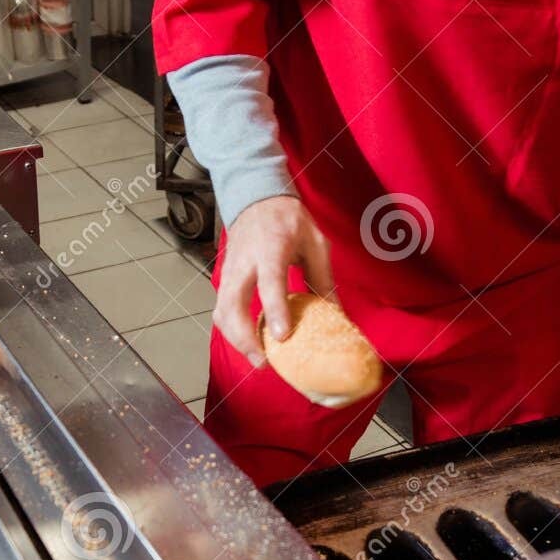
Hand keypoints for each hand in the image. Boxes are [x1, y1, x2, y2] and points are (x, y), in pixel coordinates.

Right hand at [214, 195, 335, 367]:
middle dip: (243, 337)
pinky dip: (232, 331)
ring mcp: (229, 271)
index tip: (281, 336)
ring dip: (235, 339)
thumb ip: (323, 278)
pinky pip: (221, 310)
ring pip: (221, 311)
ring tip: (257, 359)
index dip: (274, 310)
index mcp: (271, 247)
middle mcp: (244, 261)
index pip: (269, 281)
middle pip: (232, 304)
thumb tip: (338, 316)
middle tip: (263, 362)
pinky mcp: (224, 279)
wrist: (256, 197)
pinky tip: (249, 344)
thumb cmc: (288, 220)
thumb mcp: (315, 242)